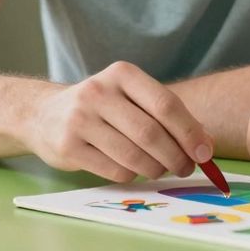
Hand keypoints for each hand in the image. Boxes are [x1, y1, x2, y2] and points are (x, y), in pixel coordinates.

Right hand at [25, 61, 212, 182]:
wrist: (44, 114)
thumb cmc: (102, 108)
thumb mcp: (130, 97)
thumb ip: (165, 115)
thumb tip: (205, 144)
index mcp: (122, 74)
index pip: (166, 104)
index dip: (190, 132)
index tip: (205, 153)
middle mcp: (99, 92)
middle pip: (151, 133)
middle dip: (176, 156)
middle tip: (186, 168)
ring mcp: (80, 119)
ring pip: (134, 156)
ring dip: (156, 169)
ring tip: (161, 170)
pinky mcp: (68, 146)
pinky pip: (114, 171)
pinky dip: (132, 176)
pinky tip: (132, 170)